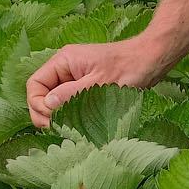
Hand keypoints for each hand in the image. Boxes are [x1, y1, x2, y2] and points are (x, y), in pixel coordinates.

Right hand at [27, 36, 170, 128]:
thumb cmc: (129, 67)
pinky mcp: (87, 87)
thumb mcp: (98, 83)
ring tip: (68, 128)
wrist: (153, 60)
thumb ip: (70, 94)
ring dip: (59, 114)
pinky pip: (71, 102)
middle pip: (42, 94)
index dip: (37, 103)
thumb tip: (47, 104)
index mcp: (64, 61)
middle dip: (46, 112)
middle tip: (58, 128)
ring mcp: (77, 78)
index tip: (50, 119)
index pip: (35, 84)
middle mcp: (66, 68)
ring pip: (57, 100)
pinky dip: (72, 113)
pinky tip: (79, 123)